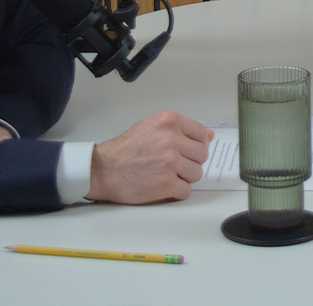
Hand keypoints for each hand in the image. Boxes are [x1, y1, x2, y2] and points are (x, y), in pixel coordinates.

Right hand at [86, 111, 213, 204]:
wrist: (103, 169)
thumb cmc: (126, 149)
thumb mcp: (153, 128)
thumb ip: (181, 131)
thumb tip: (210, 135)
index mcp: (169, 121)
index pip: (201, 133)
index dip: (196, 145)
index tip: (186, 151)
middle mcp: (171, 138)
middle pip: (202, 155)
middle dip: (190, 162)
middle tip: (173, 165)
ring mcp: (170, 161)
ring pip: (196, 174)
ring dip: (184, 178)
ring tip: (165, 175)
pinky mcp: (166, 182)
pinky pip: (186, 190)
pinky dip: (176, 191)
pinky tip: (162, 186)